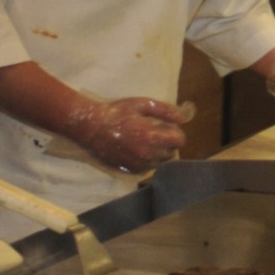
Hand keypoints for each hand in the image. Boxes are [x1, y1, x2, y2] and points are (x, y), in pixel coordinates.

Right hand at [65, 96, 188, 172]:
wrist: (91, 128)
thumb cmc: (116, 112)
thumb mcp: (140, 104)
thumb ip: (164, 110)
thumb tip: (183, 117)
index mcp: (151, 136)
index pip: (179, 141)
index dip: (175, 132)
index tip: (166, 127)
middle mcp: (147, 153)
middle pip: (171, 153)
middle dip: (167, 143)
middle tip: (155, 132)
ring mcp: (139, 164)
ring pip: (160, 162)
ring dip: (158, 153)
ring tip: (145, 141)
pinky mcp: (130, 169)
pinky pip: (148, 168)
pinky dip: (147, 160)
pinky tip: (137, 149)